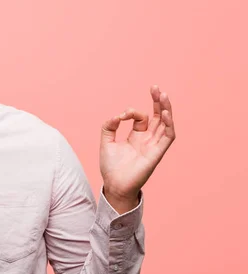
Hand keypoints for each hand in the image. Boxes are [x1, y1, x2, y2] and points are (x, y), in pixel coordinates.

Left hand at [99, 85, 175, 209]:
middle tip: (155, 88)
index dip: (132, 112)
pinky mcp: (157, 153)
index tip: (122, 115)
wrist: (114, 186)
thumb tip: (117, 115)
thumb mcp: (106, 142)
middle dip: (157, 102)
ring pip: (165, 124)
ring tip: (163, 95)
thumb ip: (109, 126)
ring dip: (166, 109)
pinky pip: (167, 137)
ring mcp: (154, 146)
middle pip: (158, 117)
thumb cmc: (111, 167)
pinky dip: (168, 125)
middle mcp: (147, 140)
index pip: (140, 118)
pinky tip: (165, 113)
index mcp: (136, 136)